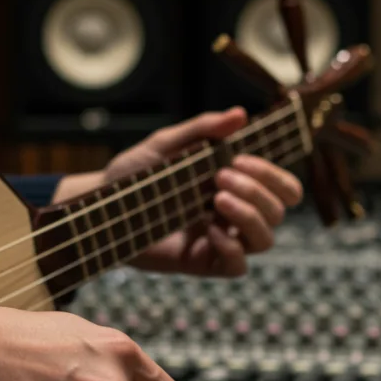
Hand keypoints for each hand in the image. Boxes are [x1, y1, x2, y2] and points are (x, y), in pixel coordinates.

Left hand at [53, 108, 303, 276]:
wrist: (98, 208)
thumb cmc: (133, 175)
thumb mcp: (164, 145)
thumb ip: (202, 130)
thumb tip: (240, 115)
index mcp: (236, 185)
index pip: (283, 188)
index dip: (273, 175)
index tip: (238, 158)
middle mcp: (234, 214)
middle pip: (278, 211)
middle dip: (258, 190)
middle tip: (220, 175)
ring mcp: (221, 241)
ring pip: (265, 239)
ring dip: (250, 215)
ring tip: (216, 198)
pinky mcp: (203, 263)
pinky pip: (237, 266)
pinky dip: (231, 247)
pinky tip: (208, 228)